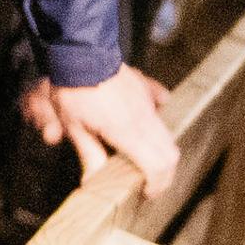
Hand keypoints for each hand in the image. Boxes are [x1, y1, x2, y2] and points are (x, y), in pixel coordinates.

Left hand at [25, 64, 177, 185]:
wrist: (80, 51)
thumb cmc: (74, 89)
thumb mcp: (75, 126)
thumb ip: (90, 155)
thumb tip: (93, 182)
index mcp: (128, 131)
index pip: (158, 166)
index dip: (157, 185)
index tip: (147, 193)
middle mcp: (144, 119)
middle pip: (170, 154)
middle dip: (164, 174)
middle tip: (149, 183)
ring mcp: (148, 103)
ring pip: (168, 135)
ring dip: (161, 153)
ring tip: (144, 162)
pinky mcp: (146, 90)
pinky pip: (160, 112)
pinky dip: (159, 126)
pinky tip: (147, 129)